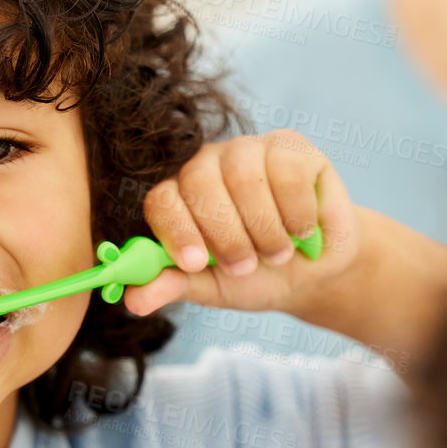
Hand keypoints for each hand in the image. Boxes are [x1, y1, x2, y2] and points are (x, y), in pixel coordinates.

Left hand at [122, 131, 357, 317]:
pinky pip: (287, 173)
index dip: (177, 231)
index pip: (162, 199)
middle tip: (246, 267)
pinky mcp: (290, 146)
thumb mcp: (213, 287)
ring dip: (264, 229)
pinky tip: (302, 230)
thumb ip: (175, 285)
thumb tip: (133, 301)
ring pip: (245, 178)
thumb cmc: (257, 275)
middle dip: (226, 236)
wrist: (314, 273)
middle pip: (199, 183)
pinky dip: (296, 212)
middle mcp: (208, 164)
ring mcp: (249, 150)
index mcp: (180, 195)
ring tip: (277, 253)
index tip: (197, 263)